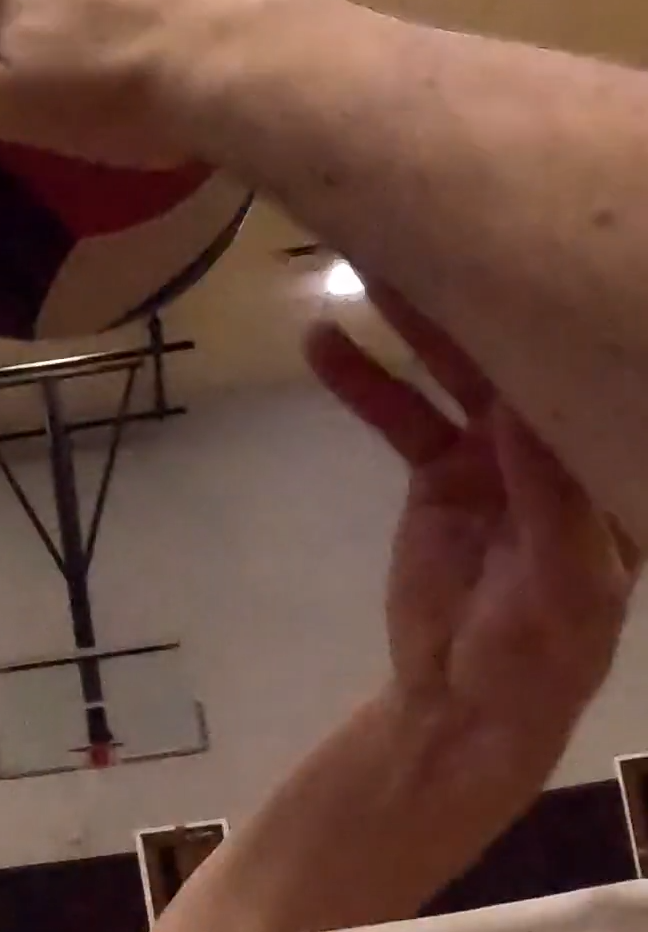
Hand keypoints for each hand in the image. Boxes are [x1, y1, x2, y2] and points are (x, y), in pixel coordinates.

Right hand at [307, 284, 638, 787]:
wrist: (461, 705)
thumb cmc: (539, 655)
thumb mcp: (564, 584)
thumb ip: (550, 494)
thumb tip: (520, 401)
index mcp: (611, 465)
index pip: (597, 373)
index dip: (572, 314)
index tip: (538, 248)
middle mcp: (560, 444)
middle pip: (523, 354)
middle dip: (484, 296)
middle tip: (436, 226)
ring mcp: (495, 454)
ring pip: (457, 371)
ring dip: (416, 322)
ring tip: (370, 261)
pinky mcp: (440, 472)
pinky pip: (400, 413)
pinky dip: (362, 380)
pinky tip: (321, 342)